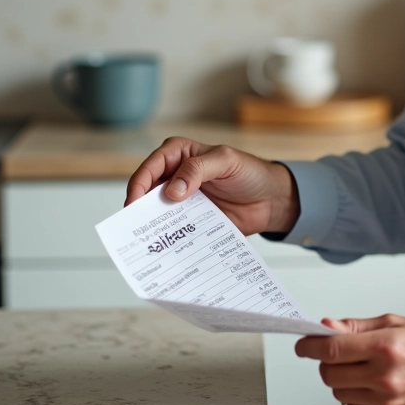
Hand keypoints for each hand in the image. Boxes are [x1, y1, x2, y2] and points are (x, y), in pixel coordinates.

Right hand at [124, 136, 299, 235]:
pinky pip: (173, 231)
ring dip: (152, 227)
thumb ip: (198, 169)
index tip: (134, 206)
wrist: (270, 200)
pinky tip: (165, 250)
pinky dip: (168, 239)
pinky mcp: (189, 221)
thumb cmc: (250, 172)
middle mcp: (174, 176)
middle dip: (139, 210)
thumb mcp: (226, 161)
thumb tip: (172, 190)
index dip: (138, 186)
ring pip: (156, 214)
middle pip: (147, 193)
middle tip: (133, 229)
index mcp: (178, 154)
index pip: (150, 168)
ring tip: (146, 244)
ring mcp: (180, 201)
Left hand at [295, 315, 404, 404]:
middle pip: (330, 375)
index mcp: (385, 347)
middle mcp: (385, 377)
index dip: (310, 346)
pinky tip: (371, 385)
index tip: (303, 345)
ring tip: (362, 369)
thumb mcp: (396, 323)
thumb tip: (328, 327)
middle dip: (326, 363)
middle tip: (336, 355)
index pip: (332, 350)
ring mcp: (388, 402)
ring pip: (340, 394)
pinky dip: (356, 397)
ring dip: (342, 381)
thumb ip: (357, 327)